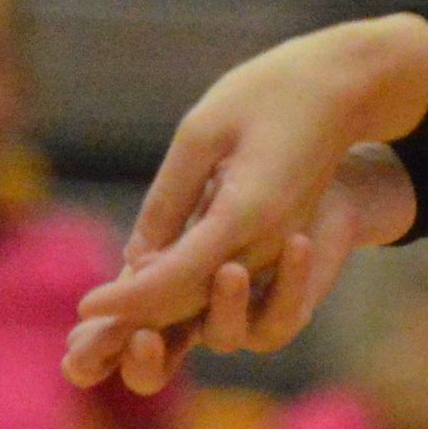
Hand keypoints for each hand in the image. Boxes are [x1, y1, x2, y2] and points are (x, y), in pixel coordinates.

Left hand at [66, 18, 427, 392]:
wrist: (344, 88)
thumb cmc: (269, 93)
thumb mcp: (201, 132)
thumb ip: (168, 199)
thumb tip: (136, 258)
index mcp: (250, 213)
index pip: (178, 274)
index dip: (129, 297)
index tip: (83, 307)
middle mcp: (270, 242)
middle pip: (196, 299)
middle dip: (140, 321)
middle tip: (85, 340)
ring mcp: (281, 245)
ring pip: (214, 297)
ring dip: (161, 312)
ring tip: (110, 320)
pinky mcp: (281, 240)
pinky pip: (229, 277)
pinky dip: (187, 288)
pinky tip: (149, 284)